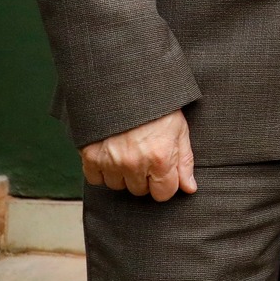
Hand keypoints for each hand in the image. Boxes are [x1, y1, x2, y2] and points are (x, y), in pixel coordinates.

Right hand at [80, 109, 195, 201]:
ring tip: (128, 150)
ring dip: (123, 174)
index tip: (163, 172)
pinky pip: (95, 179)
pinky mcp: (90, 156)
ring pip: (117, 186)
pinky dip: (102, 170)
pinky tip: (111, 153)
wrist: (127, 86)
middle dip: (144, 177)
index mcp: (160, 158)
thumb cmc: (158, 107)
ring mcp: (110, 161)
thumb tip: (189, 189)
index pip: (163, 194)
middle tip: (145, 155)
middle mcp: (134, 163)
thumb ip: (184, 162)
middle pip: (139, 191)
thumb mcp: (180, 130)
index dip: (165, 184)